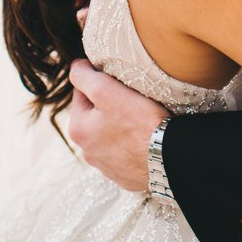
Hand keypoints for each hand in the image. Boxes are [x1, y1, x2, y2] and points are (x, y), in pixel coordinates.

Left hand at [68, 58, 165, 191]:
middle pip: (95, 115)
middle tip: (131, 100)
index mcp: (77, 130)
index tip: (118, 83)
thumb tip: (75, 67)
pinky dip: (130, 143)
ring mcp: (105, 166)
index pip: (82, 93)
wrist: (167, 158)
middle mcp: (86, 152)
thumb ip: (83, 76)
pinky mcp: (123, 174)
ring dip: (119, 125)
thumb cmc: (138, 123)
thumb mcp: (105, 90)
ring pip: (109, 133)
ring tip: (139, 119)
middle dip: (109, 105)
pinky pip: (123, 151)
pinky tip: (144, 137)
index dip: (100, 82)